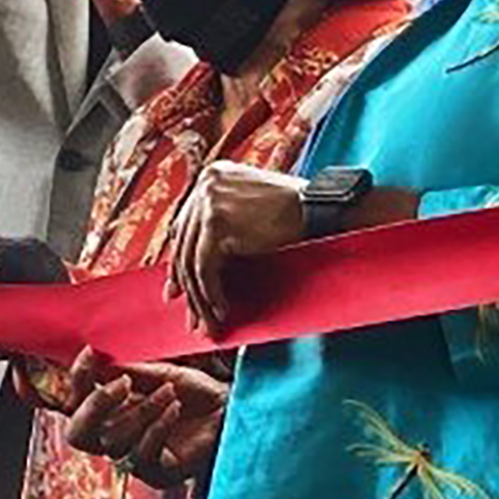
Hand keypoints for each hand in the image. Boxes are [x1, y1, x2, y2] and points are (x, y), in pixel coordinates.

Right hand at [63, 361, 227, 488]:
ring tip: (169, 392)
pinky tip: (175, 408)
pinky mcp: (157, 474)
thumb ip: (127, 370)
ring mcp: (135, 459)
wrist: (232, 411)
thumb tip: (96, 355)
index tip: (92, 352)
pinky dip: (158, 427)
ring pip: (115, 441)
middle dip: (95, 405)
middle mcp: (116, 438)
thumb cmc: (196, 394)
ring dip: (143, 410)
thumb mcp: (160, 374)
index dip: (77, 379)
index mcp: (111, 412)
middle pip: (77, 434)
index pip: (74, 403)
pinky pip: (142, 455)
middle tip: (124, 384)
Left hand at [162, 162, 308, 336]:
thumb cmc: (294, 213)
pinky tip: (221, 310)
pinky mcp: (217, 223)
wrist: (319, 209)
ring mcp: (208, 202)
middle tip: (191, 315)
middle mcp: (205, 185)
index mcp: (212, 176)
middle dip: (187, 286)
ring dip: (200, 298)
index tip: (179, 290)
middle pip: (185, 245)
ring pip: (193, 261)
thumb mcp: (251, 208)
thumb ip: (224, 222)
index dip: (180, 261)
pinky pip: (205, 268)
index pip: (186, 226)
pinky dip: (211, 294)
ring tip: (209, 322)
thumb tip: (199, 258)